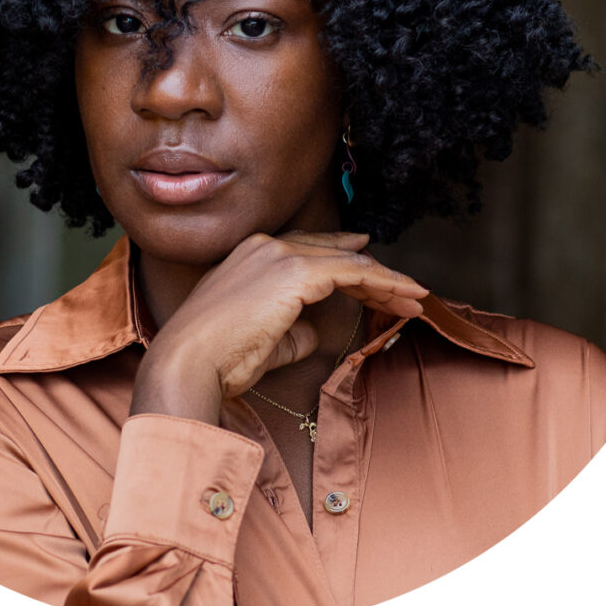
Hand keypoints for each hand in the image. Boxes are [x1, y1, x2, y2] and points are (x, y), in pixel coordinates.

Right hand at [130, 230, 426, 423]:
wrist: (190, 360)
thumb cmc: (217, 357)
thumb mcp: (260, 337)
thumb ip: (290, 328)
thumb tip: (314, 331)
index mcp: (250, 254)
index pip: (307, 249)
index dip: (342, 255)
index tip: (370, 262)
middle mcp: (266, 246)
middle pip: (332, 252)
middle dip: (372, 272)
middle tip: (406, 289)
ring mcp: (280, 255)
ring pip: (348, 261)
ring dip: (385, 280)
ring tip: (416, 297)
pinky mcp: (296, 272)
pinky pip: (353, 272)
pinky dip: (383, 282)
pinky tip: (405, 296)